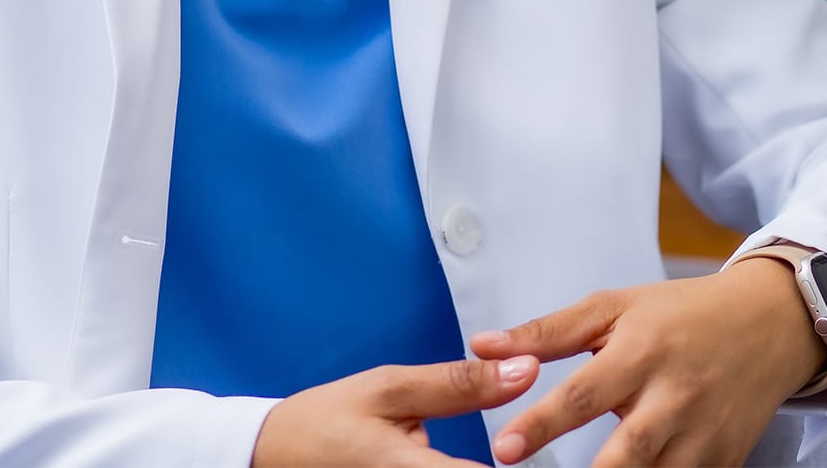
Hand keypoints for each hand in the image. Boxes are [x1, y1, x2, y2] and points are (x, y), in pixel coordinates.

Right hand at [250, 355, 539, 467]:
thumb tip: (524, 367)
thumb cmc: (322, 423)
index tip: (558, 446)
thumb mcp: (390, 388)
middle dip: (518, 464)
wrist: (268, 458)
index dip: (529, 458)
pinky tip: (479, 460)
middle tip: (550, 447)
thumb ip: (460, 383)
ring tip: (522, 450)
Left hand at [468, 262, 826, 466]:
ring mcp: (703, 435)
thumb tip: (481, 346)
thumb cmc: (679, 314)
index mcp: (642, 351)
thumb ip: (547, 332)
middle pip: (626, 452)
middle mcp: (675, 396)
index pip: (584, 392)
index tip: (502, 449)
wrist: (767, 324)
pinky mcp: (724, 462)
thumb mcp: (614, 307)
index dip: (542, 424)